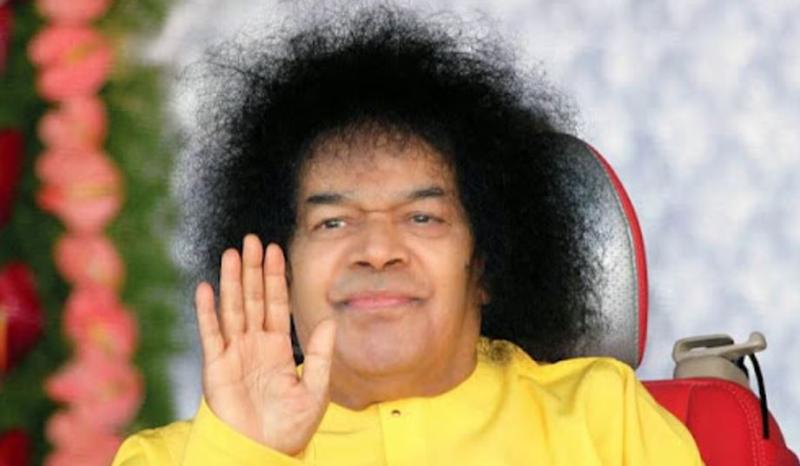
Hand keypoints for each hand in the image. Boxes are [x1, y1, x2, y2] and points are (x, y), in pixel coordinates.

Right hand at [194, 234, 335, 455]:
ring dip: (232, 281)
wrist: (263, 452)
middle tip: (252, 240)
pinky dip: (207, 311)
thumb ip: (319, 355)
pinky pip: (211, 333)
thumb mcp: (315, 390)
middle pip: (254, 299)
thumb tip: (329, 321)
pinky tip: (206, 288)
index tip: (276, 250)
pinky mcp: (216, 366)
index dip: (276, 278)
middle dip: (253, 269)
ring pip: (233, 308)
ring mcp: (234, 353)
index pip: (277, 304)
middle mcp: (254, 345)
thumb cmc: (289, 427)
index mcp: (277, 348)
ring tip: (232, 254)